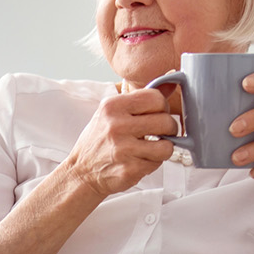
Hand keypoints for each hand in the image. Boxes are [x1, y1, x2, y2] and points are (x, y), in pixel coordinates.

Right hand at [63, 87, 179, 196]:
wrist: (82, 172)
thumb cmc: (99, 141)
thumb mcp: (110, 113)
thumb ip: (139, 99)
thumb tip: (171, 82)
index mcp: (112, 106)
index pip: (155, 98)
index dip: (162, 107)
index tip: (157, 114)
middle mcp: (116, 126)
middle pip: (165, 121)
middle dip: (168, 129)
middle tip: (159, 133)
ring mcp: (123, 149)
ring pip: (167, 145)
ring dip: (163, 148)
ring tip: (151, 148)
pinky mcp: (129, 169)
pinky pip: (158, 163)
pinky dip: (153, 162)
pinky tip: (141, 159)